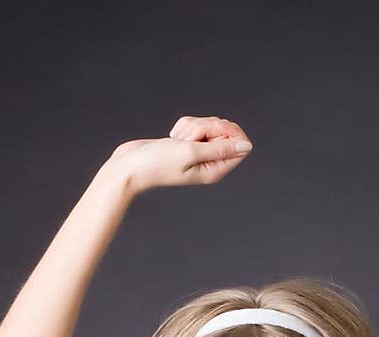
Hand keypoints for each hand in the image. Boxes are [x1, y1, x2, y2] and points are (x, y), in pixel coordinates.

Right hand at [109, 115, 253, 195]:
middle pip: (225, 131)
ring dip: (192, 126)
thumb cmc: (158, 163)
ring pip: (208, 125)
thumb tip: (246, 146)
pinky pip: (194, 125)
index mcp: (216, 170)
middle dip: (206, 127)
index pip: (239, 144)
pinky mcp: (188, 143)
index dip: (227, 131)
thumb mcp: (191, 152)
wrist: (132, 165)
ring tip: (177, 141)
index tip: (207, 134)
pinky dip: (183, 127)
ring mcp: (199, 153)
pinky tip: (172, 138)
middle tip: (188, 139)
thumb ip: (221, 148)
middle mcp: (210, 162)